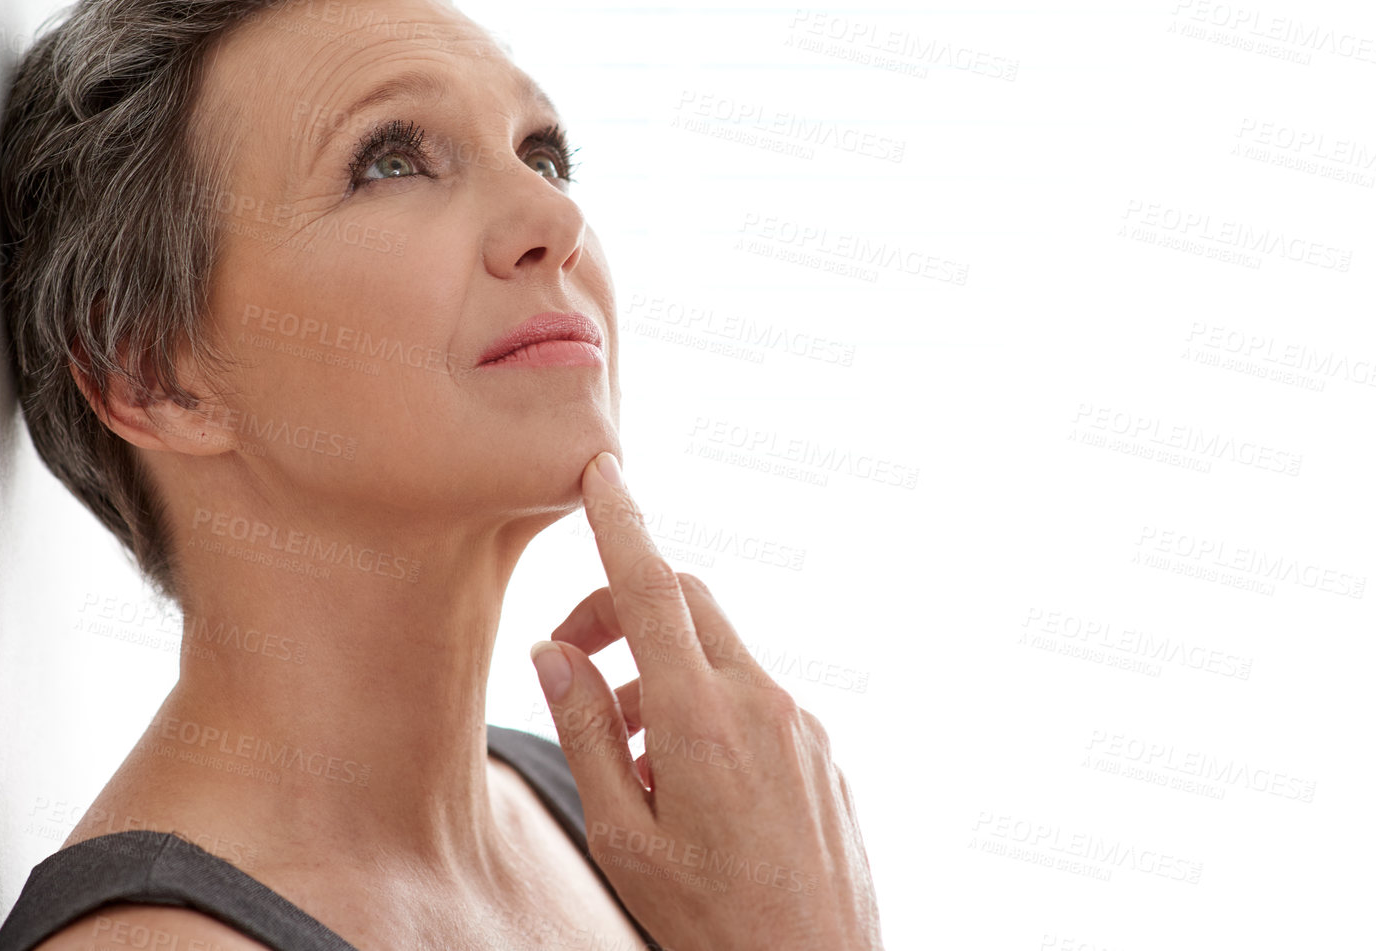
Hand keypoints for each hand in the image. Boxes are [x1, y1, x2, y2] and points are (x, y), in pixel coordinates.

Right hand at [529, 452, 884, 950]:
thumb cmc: (710, 920)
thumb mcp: (623, 835)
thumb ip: (588, 732)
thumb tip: (554, 653)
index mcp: (703, 719)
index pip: (654, 588)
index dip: (622, 522)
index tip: (601, 470)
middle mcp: (761, 702)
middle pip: (688, 602)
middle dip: (626, 607)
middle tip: (578, 663)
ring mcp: (800, 723)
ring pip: (719, 653)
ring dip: (663, 673)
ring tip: (632, 761)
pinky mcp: (821, 750)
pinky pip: (755, 696)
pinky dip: (708, 707)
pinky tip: (689, 784)